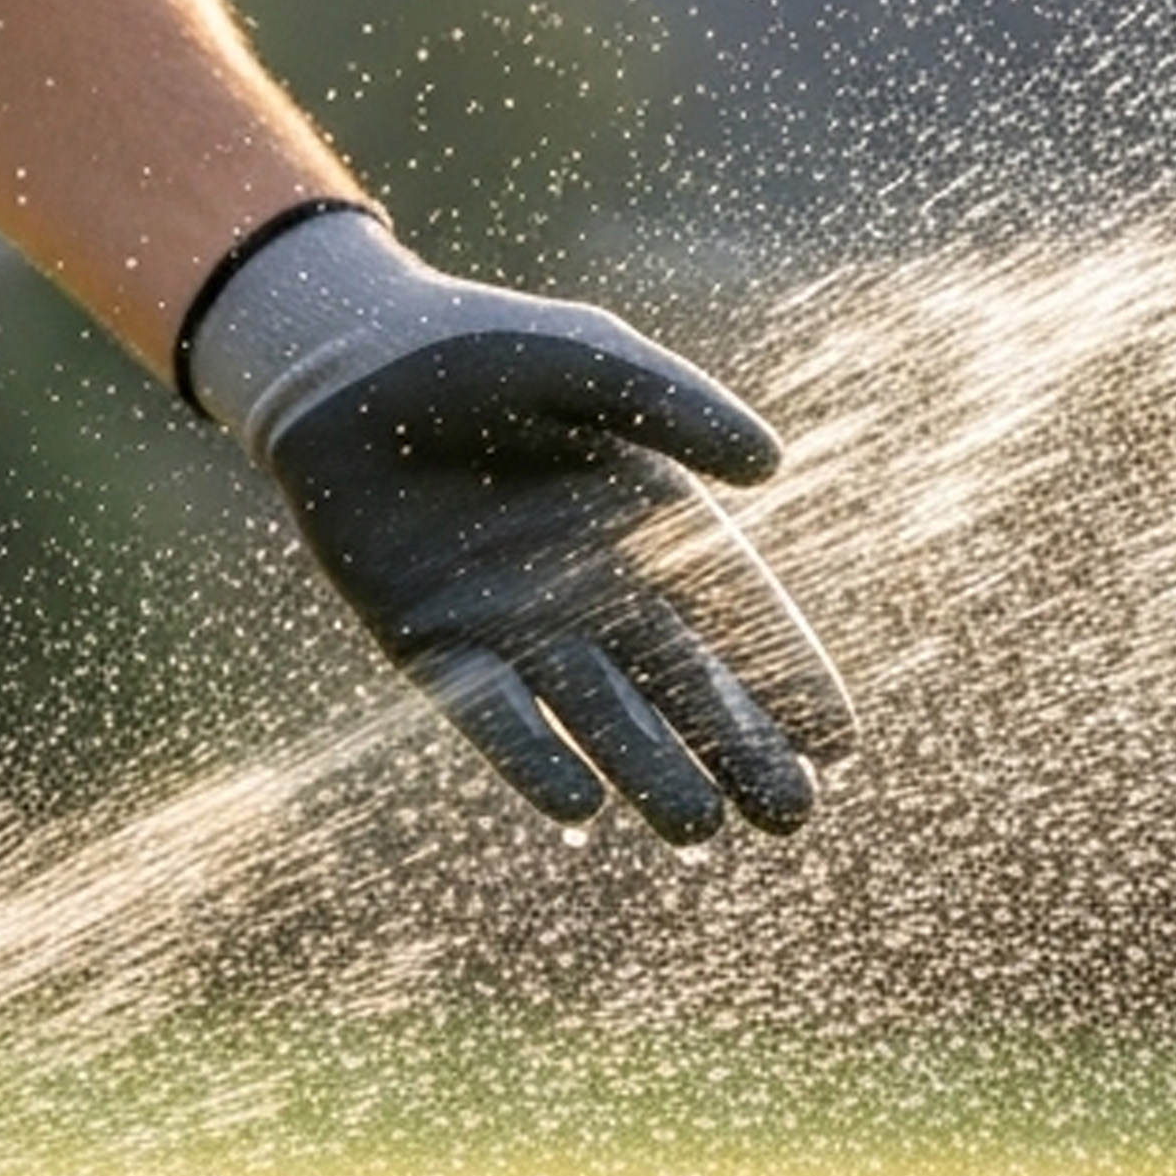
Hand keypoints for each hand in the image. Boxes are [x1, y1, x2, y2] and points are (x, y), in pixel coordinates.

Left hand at [186, 209, 855, 843]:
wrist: (339, 361)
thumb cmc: (472, 347)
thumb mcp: (586, 361)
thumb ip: (673, 405)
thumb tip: (773, 466)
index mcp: (646, 524)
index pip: (736, 617)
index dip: (786, 678)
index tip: (836, 745)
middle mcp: (587, 586)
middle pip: (679, 684)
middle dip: (737, 749)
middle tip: (791, 817)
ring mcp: (510, 621)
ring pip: (595, 713)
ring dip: (647, 770)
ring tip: (697, 829)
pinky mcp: (431, 640)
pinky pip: (490, 709)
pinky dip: (529, 756)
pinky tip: (577, 806)